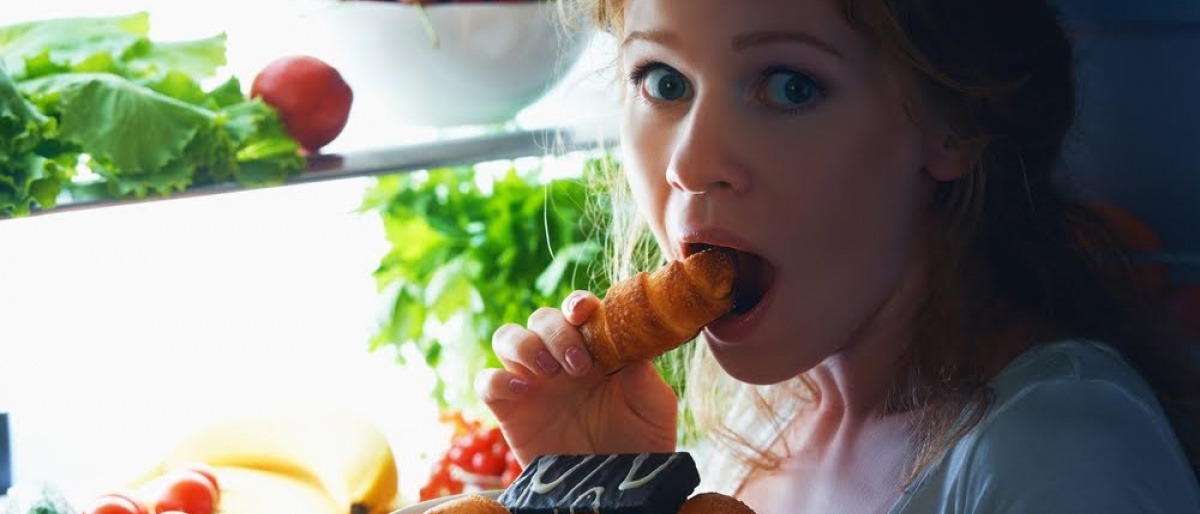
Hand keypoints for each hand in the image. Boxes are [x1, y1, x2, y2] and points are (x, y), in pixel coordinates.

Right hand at [475, 290, 679, 465]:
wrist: (616, 489)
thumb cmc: (640, 443)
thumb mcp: (654, 408)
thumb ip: (644, 374)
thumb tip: (631, 344)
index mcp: (596, 348)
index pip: (579, 310)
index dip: (578, 303)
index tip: (584, 312)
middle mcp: (560, 358)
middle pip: (541, 318)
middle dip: (557, 332)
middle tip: (580, 366)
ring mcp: (532, 382)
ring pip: (507, 337)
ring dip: (525, 345)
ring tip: (550, 373)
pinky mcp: (510, 410)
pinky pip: (486, 380)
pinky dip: (496, 378)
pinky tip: (522, 390)